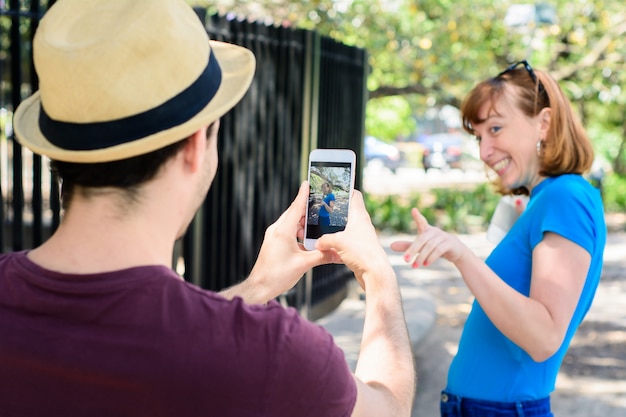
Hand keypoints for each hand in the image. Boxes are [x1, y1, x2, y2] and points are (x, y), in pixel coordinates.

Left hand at [244, 182, 336, 301]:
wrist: (260, 287)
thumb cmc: (277, 275)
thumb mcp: (303, 265)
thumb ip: (322, 256)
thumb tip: (339, 253)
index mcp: (283, 231)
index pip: (295, 208)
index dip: (303, 195)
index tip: (307, 183)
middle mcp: (277, 230)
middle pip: (294, 213)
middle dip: (307, 208)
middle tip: (321, 202)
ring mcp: (274, 236)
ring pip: (291, 222)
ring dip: (303, 222)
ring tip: (317, 222)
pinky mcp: (274, 242)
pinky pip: (288, 231)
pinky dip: (298, 231)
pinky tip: (307, 237)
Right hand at [316, 190, 393, 291]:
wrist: (374, 273)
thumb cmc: (362, 253)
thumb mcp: (338, 242)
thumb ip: (324, 239)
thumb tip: (317, 243)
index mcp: (359, 215)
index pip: (354, 195)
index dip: (346, 189)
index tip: (334, 188)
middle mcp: (361, 224)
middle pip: (347, 211)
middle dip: (334, 211)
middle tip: (321, 210)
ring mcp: (360, 236)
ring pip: (345, 227)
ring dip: (334, 229)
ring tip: (320, 228)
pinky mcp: (359, 248)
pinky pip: (345, 241)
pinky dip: (336, 242)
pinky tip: (327, 246)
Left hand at [390, 208, 468, 267]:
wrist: (456, 251)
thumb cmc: (434, 246)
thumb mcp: (421, 246)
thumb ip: (407, 246)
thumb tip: (390, 246)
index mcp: (427, 230)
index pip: (422, 221)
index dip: (418, 216)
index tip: (414, 210)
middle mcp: (435, 231)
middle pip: (422, 239)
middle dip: (412, 249)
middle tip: (405, 260)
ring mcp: (443, 237)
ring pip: (430, 246)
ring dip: (421, 257)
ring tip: (414, 266)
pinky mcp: (450, 244)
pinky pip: (439, 250)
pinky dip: (431, 258)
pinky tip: (425, 264)